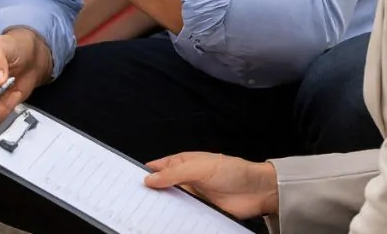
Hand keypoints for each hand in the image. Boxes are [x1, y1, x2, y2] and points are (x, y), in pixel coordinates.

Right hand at [144, 152, 278, 219]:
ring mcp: (192, 197)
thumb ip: (174, 174)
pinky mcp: (200, 212)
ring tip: (149, 214)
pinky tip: (169, 222)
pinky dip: (176, 219)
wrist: (257, 192)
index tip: (129, 183)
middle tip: (137, 202)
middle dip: (150, 194)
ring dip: (163, 208)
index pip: (156, 168)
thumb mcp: (200, 168)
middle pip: (161, 188)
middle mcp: (185, 180)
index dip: (143, 174)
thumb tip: (149, 179)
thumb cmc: (232, 171)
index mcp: (182, 163)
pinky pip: (184, 216)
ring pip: (171, 203)